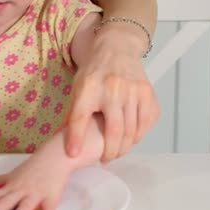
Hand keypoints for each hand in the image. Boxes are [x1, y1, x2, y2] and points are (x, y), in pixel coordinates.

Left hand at [0, 153, 69, 209]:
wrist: (54, 156)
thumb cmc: (34, 166)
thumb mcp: (14, 173)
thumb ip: (0, 180)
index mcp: (10, 187)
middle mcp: (20, 191)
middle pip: (3, 203)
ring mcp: (35, 194)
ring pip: (24, 207)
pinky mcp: (50, 196)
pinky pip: (49, 208)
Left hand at [66, 24, 158, 161]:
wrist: (117, 49)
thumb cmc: (94, 74)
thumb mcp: (77, 89)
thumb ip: (71, 116)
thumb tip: (62, 145)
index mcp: (88, 87)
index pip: (80, 116)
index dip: (76, 138)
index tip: (73, 154)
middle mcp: (112, 88)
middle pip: (113, 130)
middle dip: (109, 152)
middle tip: (104, 159)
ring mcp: (133, 90)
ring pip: (132, 130)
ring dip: (124, 147)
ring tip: (116, 152)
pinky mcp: (148, 92)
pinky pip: (146, 122)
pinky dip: (139, 135)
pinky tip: (130, 139)